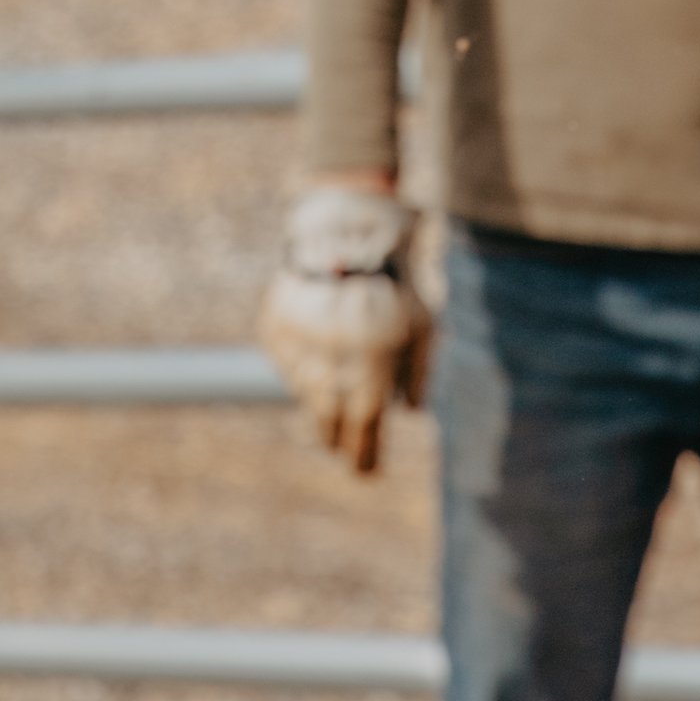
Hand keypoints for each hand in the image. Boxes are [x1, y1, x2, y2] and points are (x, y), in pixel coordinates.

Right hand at [257, 184, 432, 476]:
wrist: (348, 226)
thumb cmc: (397, 280)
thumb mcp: (424, 325)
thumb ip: (420, 373)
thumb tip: (410, 413)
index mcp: (372, 360)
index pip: (364, 426)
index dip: (364, 454)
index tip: (366, 474)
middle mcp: (331, 356)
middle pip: (329, 418)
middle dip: (338, 438)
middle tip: (344, 447)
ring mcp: (298, 341)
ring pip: (306, 394)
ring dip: (320, 406)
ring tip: (331, 406)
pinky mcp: (275, 326)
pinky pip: (286, 365)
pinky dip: (300, 371)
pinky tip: (314, 362)